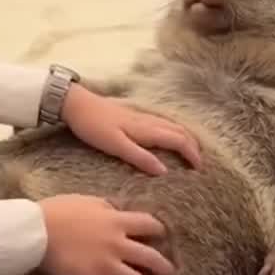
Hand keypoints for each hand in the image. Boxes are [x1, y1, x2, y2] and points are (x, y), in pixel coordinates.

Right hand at [40, 195, 173, 274]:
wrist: (36, 230)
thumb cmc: (58, 210)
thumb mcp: (88, 200)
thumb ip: (107, 206)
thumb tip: (119, 209)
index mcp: (117, 221)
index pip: (149, 224)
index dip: (159, 230)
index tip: (163, 235)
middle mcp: (117, 244)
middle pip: (150, 257)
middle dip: (163, 266)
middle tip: (169, 273)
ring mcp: (105, 265)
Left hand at [61, 84, 200, 175]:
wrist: (76, 103)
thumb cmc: (93, 126)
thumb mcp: (115, 145)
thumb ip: (139, 158)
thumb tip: (164, 171)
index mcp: (146, 129)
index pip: (178, 140)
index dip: (191, 153)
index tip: (199, 168)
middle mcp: (148, 121)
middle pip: (180, 131)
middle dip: (193, 145)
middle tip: (199, 162)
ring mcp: (141, 116)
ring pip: (172, 125)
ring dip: (185, 137)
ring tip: (190, 151)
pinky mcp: (134, 115)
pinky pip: (162, 123)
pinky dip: (173, 132)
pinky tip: (168, 137)